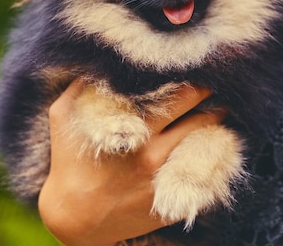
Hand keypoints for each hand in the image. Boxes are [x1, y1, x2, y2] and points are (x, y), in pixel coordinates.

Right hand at [38, 80, 223, 245]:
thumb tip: (96, 62)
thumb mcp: (63, 119)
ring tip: (218, 111)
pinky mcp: (174, 204)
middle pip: (202, 119)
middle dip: (212, 100)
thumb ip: (79, 86)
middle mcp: (158, 156)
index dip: (195, 82)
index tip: (200, 71)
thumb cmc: (68, 164)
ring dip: (214, 126)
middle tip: (217, 88)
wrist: (74, 220)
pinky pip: (203, 176)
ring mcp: (168, 182)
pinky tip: (210, 146)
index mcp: (138, 133)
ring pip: (207, 146)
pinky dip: (209, 158)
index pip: (183, 98)